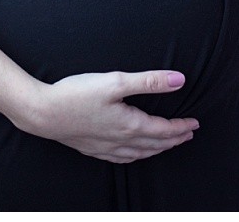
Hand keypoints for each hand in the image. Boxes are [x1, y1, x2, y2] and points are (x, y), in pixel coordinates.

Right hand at [16, 69, 197, 162]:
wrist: (44, 113)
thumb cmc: (77, 95)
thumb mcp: (114, 81)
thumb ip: (148, 81)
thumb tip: (179, 80)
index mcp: (131, 125)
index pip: (165, 130)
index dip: (182, 127)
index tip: (194, 123)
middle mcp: (122, 141)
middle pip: (156, 144)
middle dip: (174, 139)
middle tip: (187, 134)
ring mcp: (107, 148)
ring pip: (141, 154)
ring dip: (158, 149)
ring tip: (166, 144)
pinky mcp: (93, 149)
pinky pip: (123, 158)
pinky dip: (137, 156)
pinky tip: (133, 153)